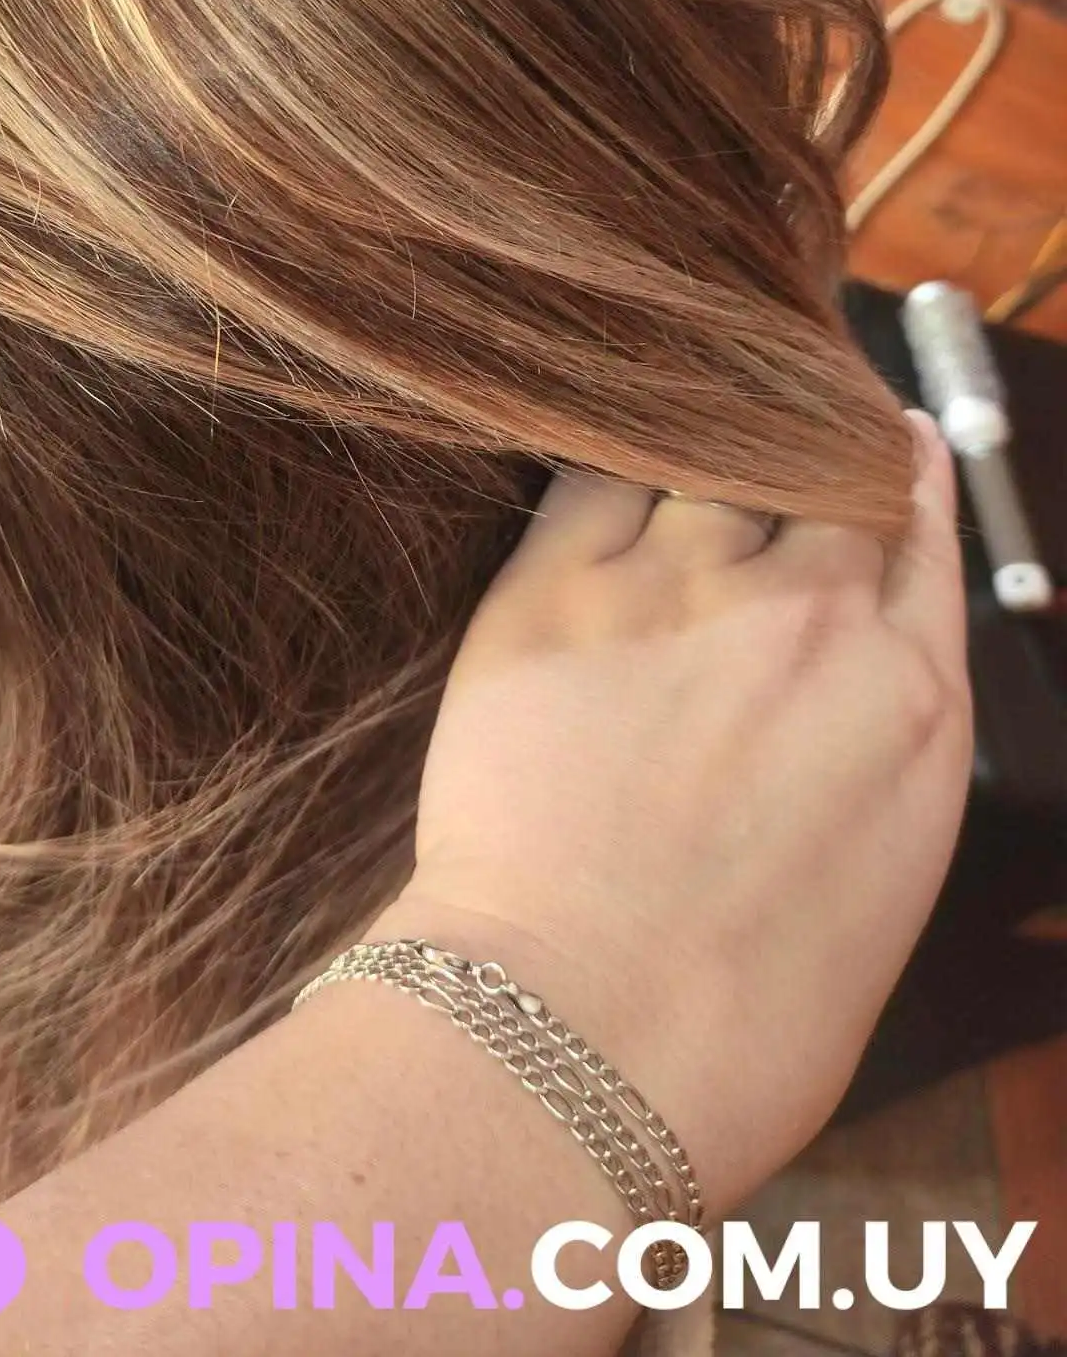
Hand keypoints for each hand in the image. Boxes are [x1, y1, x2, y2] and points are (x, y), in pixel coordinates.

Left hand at [376, 412, 970, 1214]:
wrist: (588, 1035)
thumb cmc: (741, 1023)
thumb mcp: (874, 883)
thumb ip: (869, 756)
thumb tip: (833, 715)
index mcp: (912, 700)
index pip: (919, 532)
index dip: (896, 473)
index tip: (885, 437)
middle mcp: (812, 618)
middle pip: (817, 478)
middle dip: (794, 457)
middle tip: (756, 444)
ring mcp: (680, 592)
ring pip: (705, 462)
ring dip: (695, 451)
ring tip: (666, 437)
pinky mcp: (553, 594)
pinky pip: (588, 478)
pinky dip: (600, 461)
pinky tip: (585, 449)